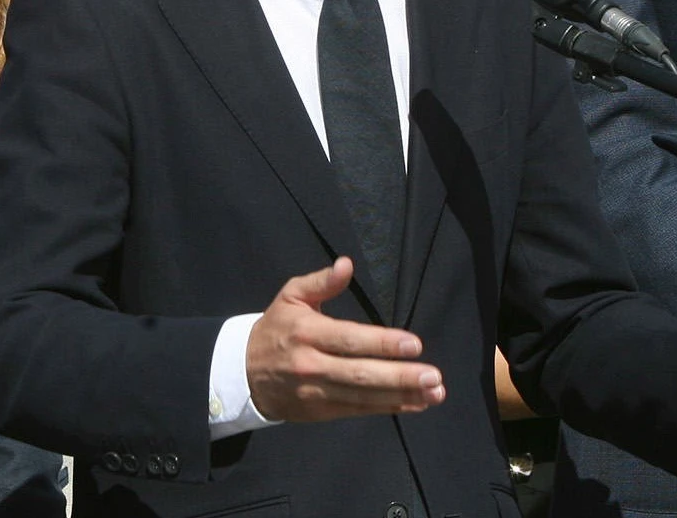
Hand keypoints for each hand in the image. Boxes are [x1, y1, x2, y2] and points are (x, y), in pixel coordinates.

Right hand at [246, 257, 446, 421]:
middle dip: (399, 376)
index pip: (349, 339)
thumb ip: (321, 282)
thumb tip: (346, 265)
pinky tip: (414, 404)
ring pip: (363, 397)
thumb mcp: (291, 296)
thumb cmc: (276, 329)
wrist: (242, 373)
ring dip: (401, 396)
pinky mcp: (320, 412)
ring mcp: (315, 392)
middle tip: (433, 376)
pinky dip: (388, 408)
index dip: (382, 343)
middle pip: (360, 374)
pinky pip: (358, 411)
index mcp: (306, 333)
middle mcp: (311, 365)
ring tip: (434, 393)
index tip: (414, 345)